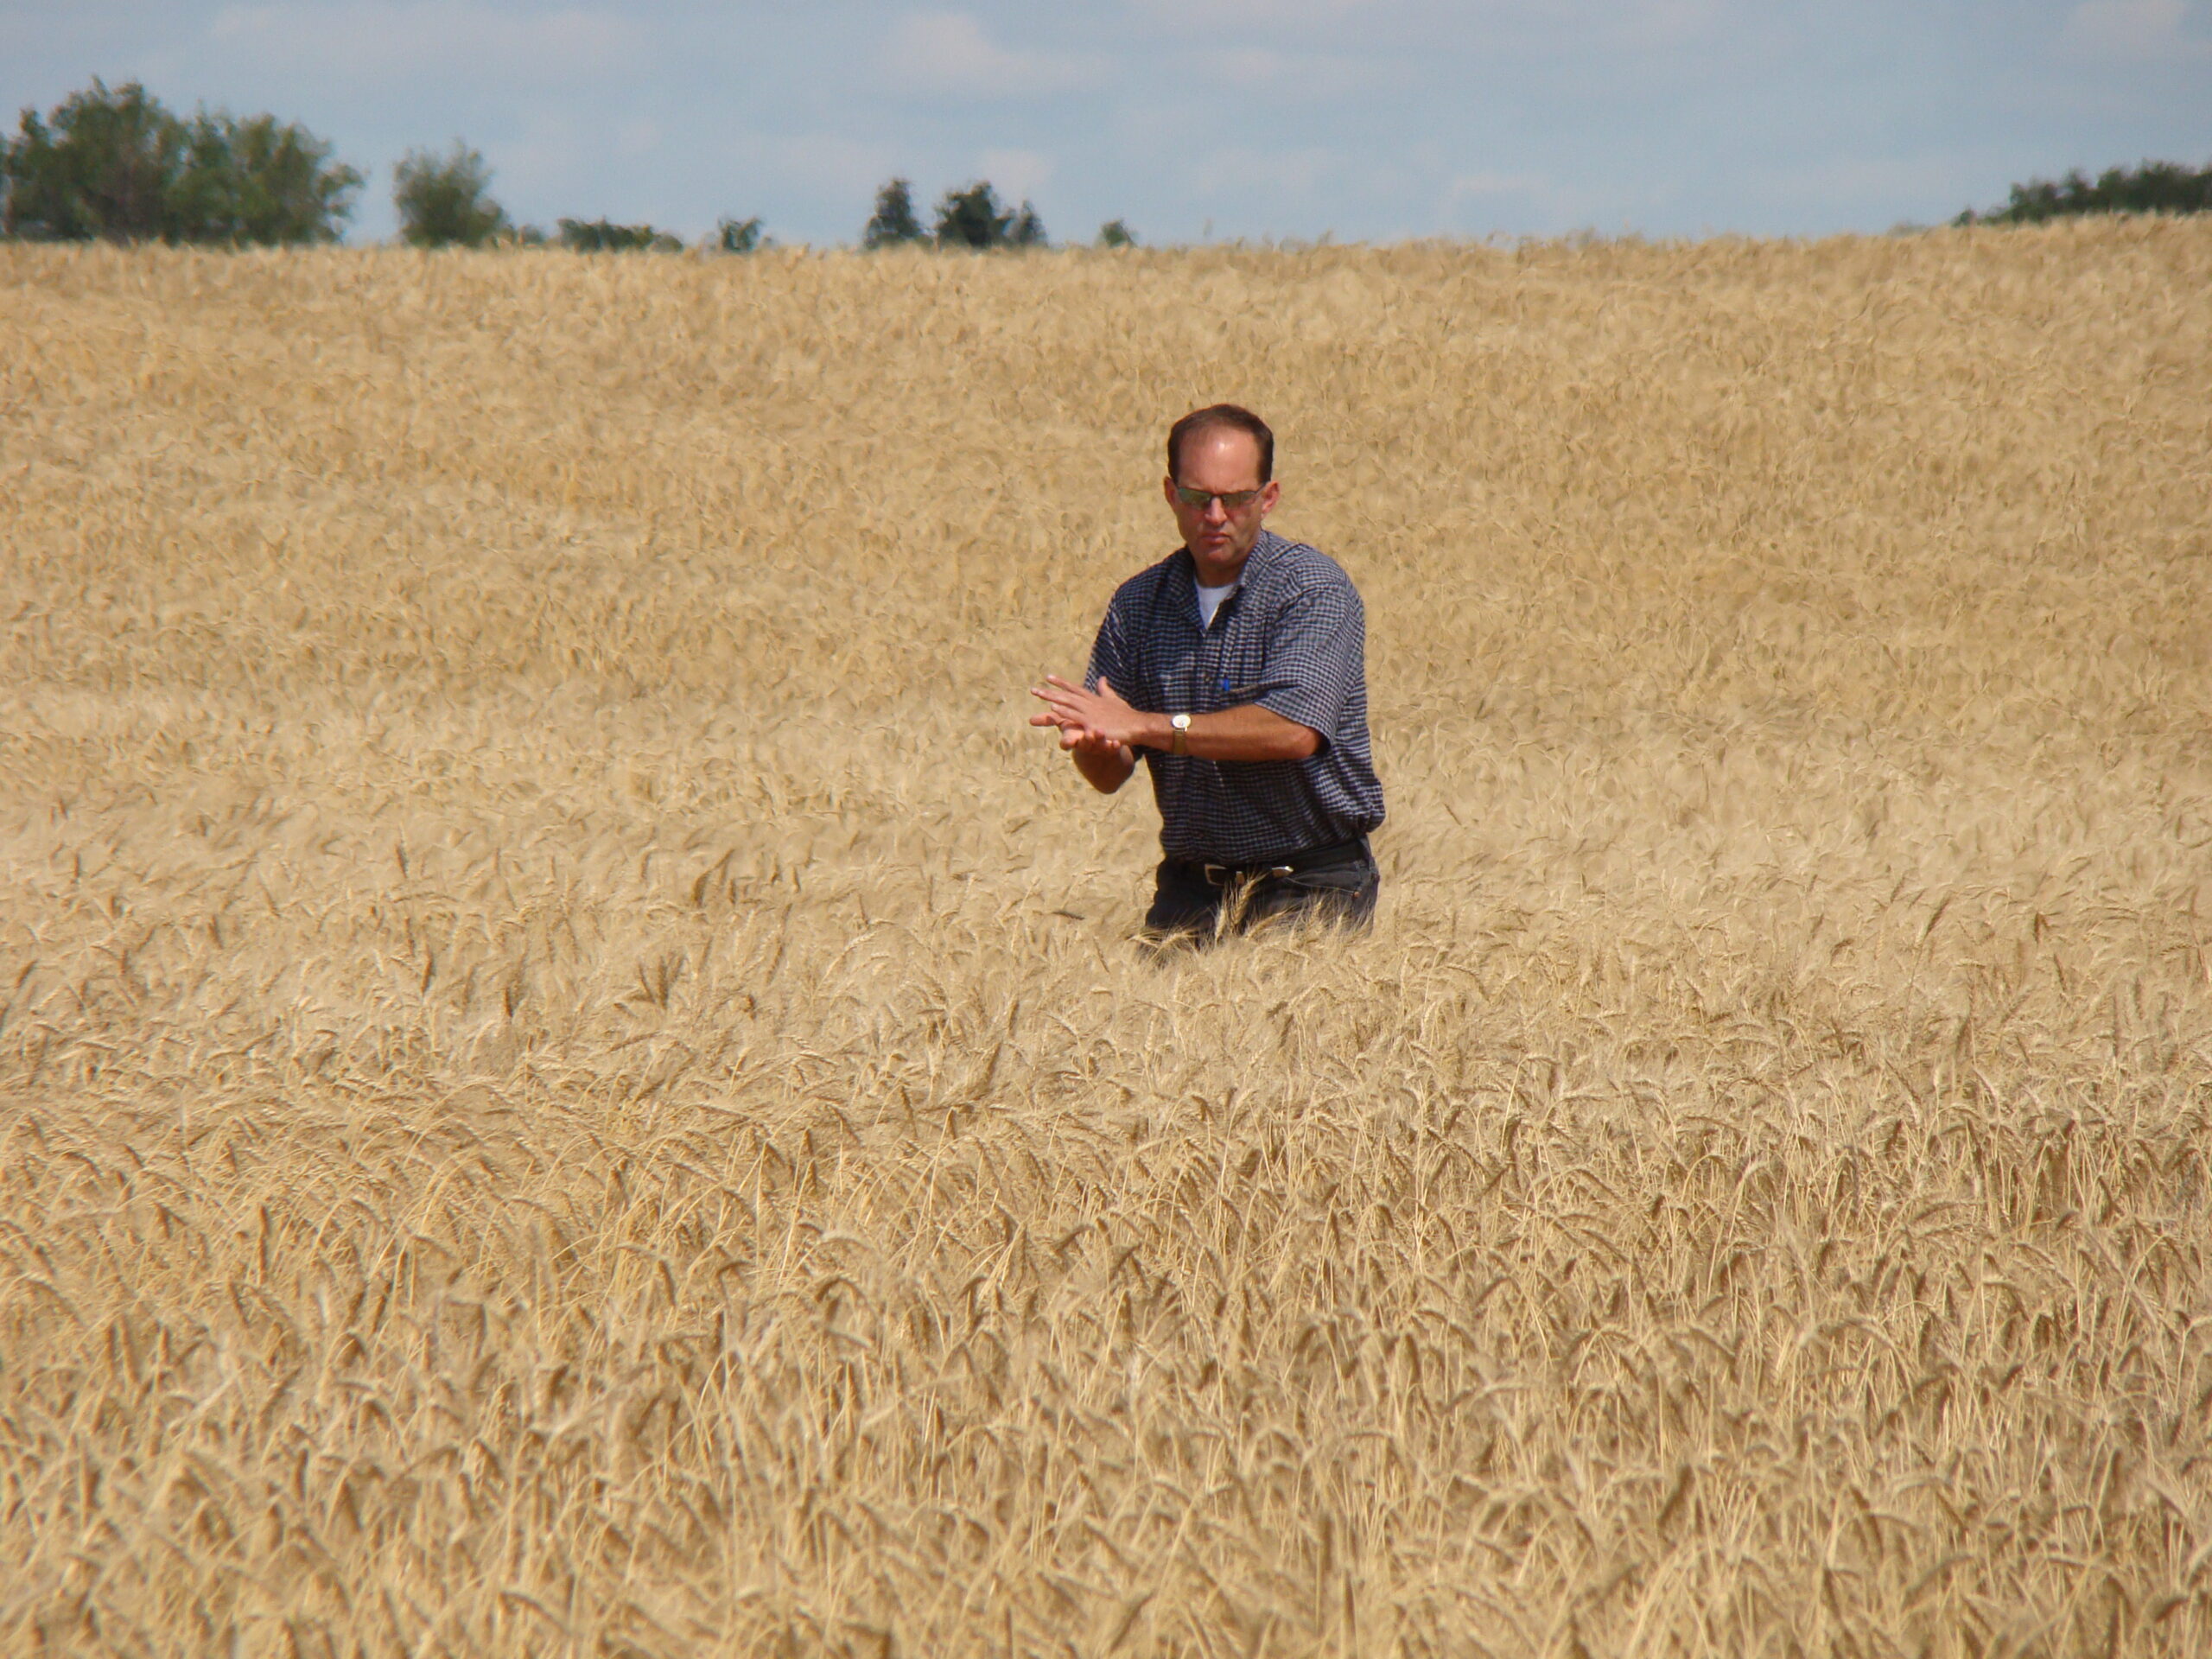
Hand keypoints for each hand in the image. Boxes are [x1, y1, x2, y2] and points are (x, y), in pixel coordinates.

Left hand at [1028, 675, 1154, 749]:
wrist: (1137, 725)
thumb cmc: (1126, 715)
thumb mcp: (1114, 699)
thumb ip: (1105, 690)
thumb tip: (1102, 678)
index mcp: (1094, 699)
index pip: (1074, 688)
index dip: (1061, 683)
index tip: (1048, 677)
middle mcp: (1090, 703)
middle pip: (1066, 695)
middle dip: (1050, 691)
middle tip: (1033, 690)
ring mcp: (1091, 712)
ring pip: (1068, 702)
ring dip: (1052, 698)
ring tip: (1038, 694)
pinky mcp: (1093, 723)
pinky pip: (1075, 715)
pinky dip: (1064, 710)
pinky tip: (1053, 708)